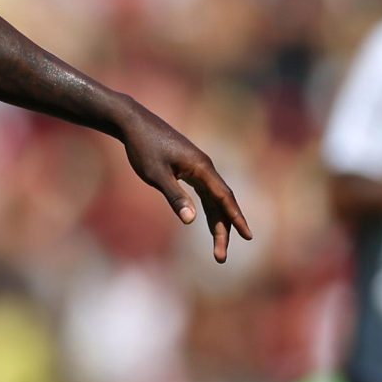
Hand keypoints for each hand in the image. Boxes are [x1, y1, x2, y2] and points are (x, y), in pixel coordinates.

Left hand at [119, 105, 253, 262]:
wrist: (134, 123)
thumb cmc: (143, 148)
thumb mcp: (155, 175)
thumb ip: (174, 196)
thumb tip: (191, 220)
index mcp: (201, 168)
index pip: (224, 197)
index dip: (236, 218)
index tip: (247, 236)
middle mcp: (205, 167)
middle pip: (222, 203)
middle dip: (224, 230)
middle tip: (220, 258)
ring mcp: (198, 167)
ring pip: (215, 199)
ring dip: (218, 223)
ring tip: (217, 249)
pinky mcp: (189, 168)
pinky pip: (206, 193)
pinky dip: (210, 209)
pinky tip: (210, 221)